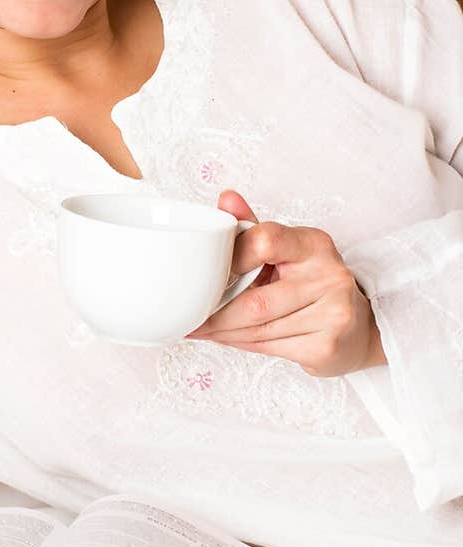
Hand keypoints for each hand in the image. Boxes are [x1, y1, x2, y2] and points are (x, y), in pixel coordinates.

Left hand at [184, 190, 387, 377]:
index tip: (208, 274)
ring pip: (258, 328)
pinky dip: (241, 344)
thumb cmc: (310, 282)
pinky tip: (229, 339)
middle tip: (190, 317)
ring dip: (222, 332)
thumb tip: (226, 198)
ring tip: (203, 329)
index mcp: (314, 244)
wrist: (357, 326)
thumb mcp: (286, 250)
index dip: (231, 260)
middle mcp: (329, 276)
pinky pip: (269, 347)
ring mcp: (332, 313)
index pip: (264, 241)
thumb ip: (253, 226)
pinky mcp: (326, 347)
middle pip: (255, 301)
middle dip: (216, 313)